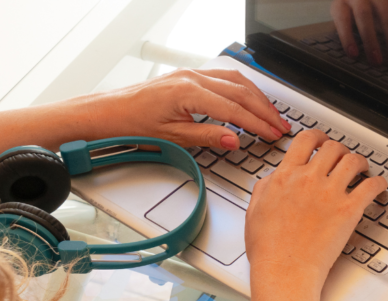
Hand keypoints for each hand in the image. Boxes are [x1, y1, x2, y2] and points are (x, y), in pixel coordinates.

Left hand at [90, 69, 291, 150]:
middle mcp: (192, 78)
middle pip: (240, 91)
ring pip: (235, 81)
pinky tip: (251, 99)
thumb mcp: (173, 138)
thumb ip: (207, 136)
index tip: (273, 135)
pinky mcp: (187, 77)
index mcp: (189, 92)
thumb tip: (235, 139)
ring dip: (257, 98)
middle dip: (264, 110)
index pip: (234, 109)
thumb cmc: (132, 125)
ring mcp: (190, 74)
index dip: (258, 124)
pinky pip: (224, 78)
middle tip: (281, 127)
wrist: (107, 113)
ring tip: (272, 115)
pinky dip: (243, 90)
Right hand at [244, 129, 387, 289]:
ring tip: (363, 168)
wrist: (285, 270)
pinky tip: (379, 186)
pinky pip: (371, 186)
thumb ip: (266, 187)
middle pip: (332, 148)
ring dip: (360, 162)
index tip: (323, 140)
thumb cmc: (269, 248)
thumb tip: (274, 177)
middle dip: (340, 149)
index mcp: (285, 176)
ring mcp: (330, 193)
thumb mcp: (255, 210)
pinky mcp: (348, 210)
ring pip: (353, 161)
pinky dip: (379, 183)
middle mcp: (309, 179)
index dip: (318, 136)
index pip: (305, 140)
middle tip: (344, 156)